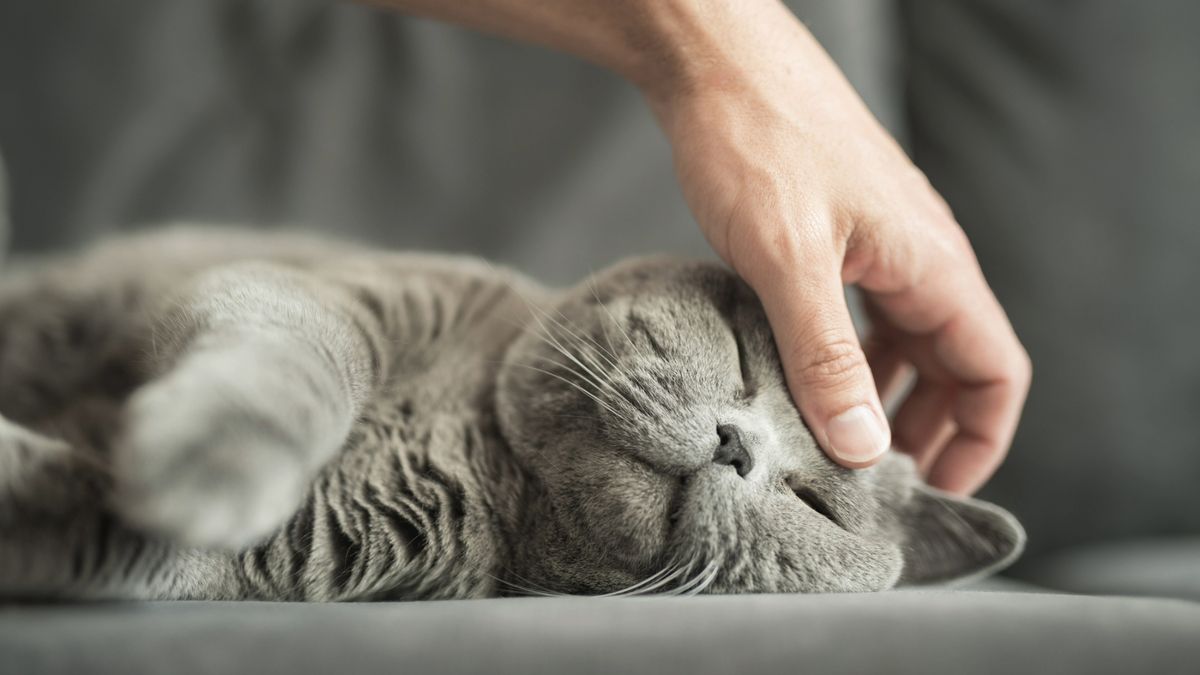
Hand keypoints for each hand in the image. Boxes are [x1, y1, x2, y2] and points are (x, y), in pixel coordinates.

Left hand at [372, 0, 1029, 493]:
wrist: (713, 60)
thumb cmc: (756, 139)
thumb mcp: (788, 260)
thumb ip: (824, 356)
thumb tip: (863, 445)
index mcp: (931, 263)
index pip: (994, 370)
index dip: (978, 440)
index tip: (933, 493)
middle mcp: (916, 256)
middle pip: (952, 362)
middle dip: (926, 429)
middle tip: (873, 482)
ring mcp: (876, 244)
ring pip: (903, 340)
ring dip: (881, 396)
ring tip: (835, 443)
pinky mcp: (833, 235)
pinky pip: (860, 312)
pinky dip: (843, 357)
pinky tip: (800, 379)